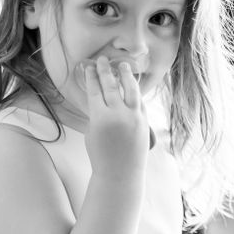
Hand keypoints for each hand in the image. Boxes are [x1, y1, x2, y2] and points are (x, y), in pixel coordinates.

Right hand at [83, 56, 149, 173]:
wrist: (120, 174)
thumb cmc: (101, 156)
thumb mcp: (92, 133)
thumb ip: (97, 115)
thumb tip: (101, 99)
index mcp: (100, 117)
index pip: (95, 90)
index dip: (91, 77)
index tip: (89, 67)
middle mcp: (118, 114)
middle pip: (111, 85)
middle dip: (106, 71)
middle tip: (103, 60)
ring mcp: (134, 117)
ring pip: (130, 89)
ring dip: (126, 75)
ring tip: (123, 65)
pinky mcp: (144, 121)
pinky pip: (139, 102)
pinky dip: (135, 92)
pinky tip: (132, 85)